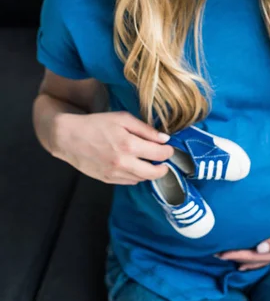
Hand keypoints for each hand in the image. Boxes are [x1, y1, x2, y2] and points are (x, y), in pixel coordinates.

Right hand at [53, 110, 173, 184]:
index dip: (168, 151)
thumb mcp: (122, 119)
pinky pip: (129, 181)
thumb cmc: (96, 124)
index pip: (159, 153)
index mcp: (129, 145)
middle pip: (154, 173)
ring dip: (150, 172)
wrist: (69, 138)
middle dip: (164, 168)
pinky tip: (135, 166)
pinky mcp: (107, 180)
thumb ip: (145, 129)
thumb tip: (164, 139)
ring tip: (150, 162)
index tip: (169, 148)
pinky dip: (136, 176)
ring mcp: (115, 174)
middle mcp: (124, 163)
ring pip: (142, 179)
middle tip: (165, 161)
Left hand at [215, 207, 269, 270]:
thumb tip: (260, 248)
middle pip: (254, 258)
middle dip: (236, 257)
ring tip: (229, 257)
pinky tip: (252, 250)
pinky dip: (256, 253)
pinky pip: (267, 250)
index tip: (220, 252)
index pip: (254, 256)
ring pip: (260, 256)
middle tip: (217, 253)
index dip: (237, 255)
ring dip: (244, 257)